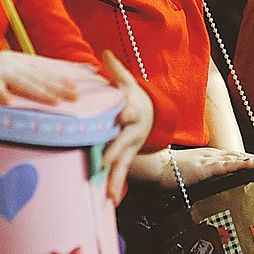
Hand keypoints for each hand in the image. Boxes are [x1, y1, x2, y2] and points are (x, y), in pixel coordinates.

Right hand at [0, 51, 79, 104]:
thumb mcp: (6, 62)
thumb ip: (20, 70)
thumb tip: (37, 80)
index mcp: (18, 63)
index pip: (42, 72)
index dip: (58, 79)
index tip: (74, 86)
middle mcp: (13, 66)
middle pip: (39, 79)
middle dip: (58, 88)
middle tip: (75, 97)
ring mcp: (0, 71)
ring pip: (23, 84)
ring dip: (39, 93)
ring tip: (55, 101)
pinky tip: (7, 102)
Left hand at [99, 51, 153, 204]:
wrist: (148, 114)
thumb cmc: (131, 96)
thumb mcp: (126, 81)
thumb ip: (115, 70)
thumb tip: (105, 52)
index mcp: (132, 110)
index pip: (130, 110)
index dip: (127, 112)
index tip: (123, 114)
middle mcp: (132, 131)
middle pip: (124, 141)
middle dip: (115, 150)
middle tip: (104, 160)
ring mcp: (130, 146)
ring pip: (123, 163)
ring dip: (116, 178)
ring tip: (110, 194)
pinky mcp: (126, 158)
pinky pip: (120, 173)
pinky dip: (115, 187)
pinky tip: (109, 202)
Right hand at [129, 146, 253, 189]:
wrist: (155, 167)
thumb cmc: (169, 172)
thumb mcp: (190, 174)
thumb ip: (202, 178)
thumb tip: (211, 187)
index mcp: (209, 157)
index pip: (234, 157)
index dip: (250, 160)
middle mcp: (213, 155)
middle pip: (241, 156)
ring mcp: (210, 160)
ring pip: (239, 158)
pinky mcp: (207, 166)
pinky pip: (229, 165)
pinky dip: (244, 164)